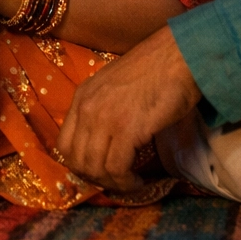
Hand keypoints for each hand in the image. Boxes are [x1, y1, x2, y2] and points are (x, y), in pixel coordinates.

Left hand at [55, 26, 200, 190]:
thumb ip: (103, 109)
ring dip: (113, 183)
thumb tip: (105, 142)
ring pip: (95, 168)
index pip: (63, 145)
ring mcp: (104, 118)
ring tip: (131, 182)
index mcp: (81, 97)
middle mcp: (87, 108)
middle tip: (117, 181)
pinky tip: (139, 181)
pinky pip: (116, 168)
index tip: (100, 171)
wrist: (177, 56)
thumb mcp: (114, 87)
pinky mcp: (126, 129)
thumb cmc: (155, 70)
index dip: (80, 165)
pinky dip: (127, 181)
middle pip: (76, 161)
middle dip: (96, 178)